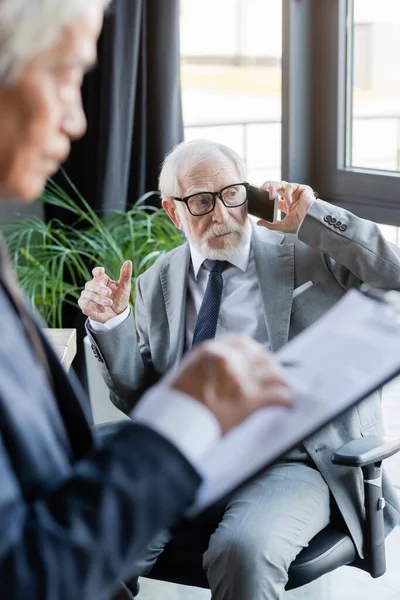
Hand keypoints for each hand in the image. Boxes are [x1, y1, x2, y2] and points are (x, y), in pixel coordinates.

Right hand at [78, 260, 131, 323]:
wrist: (116, 315)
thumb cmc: (119, 298)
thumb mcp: (124, 287)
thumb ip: (125, 275)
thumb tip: (128, 261)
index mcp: (101, 279)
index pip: (96, 272)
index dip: (97, 271)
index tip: (101, 271)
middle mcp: (92, 286)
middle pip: (92, 285)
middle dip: (100, 289)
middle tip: (109, 293)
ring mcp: (87, 295)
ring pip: (89, 295)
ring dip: (99, 299)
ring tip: (109, 303)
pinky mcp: (84, 305)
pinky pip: (85, 304)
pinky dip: (94, 307)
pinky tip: (103, 309)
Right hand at [169, 335, 292, 433]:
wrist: (170, 427)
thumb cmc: (172, 406)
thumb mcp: (185, 373)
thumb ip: (207, 366)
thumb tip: (223, 372)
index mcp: (210, 352)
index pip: (242, 342)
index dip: (255, 352)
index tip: (259, 358)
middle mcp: (228, 361)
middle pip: (262, 357)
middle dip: (270, 368)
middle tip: (274, 377)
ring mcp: (241, 380)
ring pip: (274, 375)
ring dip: (281, 384)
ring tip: (283, 391)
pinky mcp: (250, 401)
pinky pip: (278, 396)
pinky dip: (285, 400)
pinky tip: (286, 404)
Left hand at [257, 180, 315, 233]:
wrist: (310, 222)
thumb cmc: (299, 225)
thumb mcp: (282, 225)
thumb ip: (270, 224)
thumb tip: (258, 222)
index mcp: (286, 205)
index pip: (274, 196)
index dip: (266, 195)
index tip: (259, 196)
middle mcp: (290, 197)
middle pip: (276, 186)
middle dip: (267, 186)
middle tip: (261, 189)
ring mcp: (296, 192)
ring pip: (281, 183)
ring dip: (273, 188)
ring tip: (271, 196)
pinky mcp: (301, 188)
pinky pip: (290, 186)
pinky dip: (287, 193)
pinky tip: (289, 201)